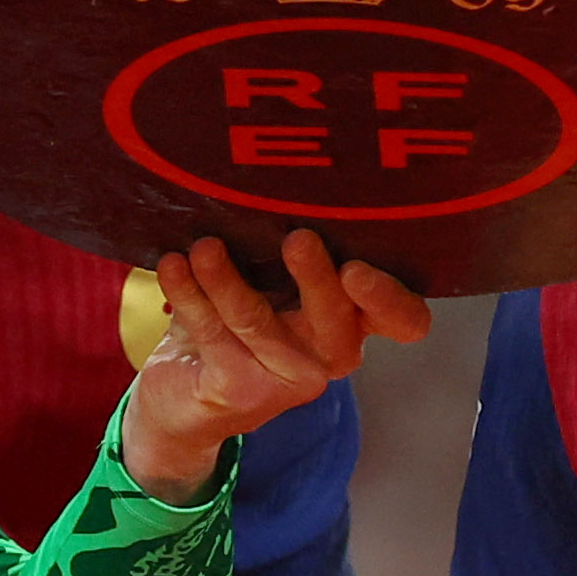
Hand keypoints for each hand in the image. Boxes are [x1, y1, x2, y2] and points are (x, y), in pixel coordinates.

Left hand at [116, 232, 430, 498]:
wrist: (183, 399)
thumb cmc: (237, 322)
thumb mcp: (270, 279)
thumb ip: (284, 244)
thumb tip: (270, 175)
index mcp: (352, 319)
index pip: (403, 320)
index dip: (392, 299)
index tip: (359, 268)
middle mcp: (329, 354)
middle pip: (338, 323)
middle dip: (317, 280)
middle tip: (297, 239)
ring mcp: (284, 378)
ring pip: (258, 321)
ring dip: (227, 279)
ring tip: (204, 247)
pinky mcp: (237, 390)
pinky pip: (212, 332)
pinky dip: (189, 293)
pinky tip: (174, 265)